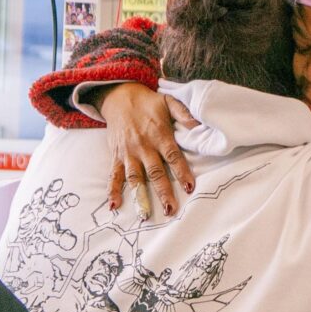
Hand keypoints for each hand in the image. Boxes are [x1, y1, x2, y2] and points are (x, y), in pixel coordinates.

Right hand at [102, 84, 195, 217]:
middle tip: (171, 209)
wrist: (119, 97)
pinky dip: (112, 190)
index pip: (173, 156)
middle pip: (155, 172)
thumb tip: (198, 124)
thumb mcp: (169, 101)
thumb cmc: (148, 103)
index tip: (189, 187)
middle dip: (163, 191)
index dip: (181, 172)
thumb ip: (183, 113)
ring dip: (140, 196)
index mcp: (159, 134)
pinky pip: (114, 175)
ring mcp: (129, 152)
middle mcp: (144, 146)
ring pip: (135, 177)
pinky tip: (114, 205)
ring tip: (145, 215)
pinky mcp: (117, 155)